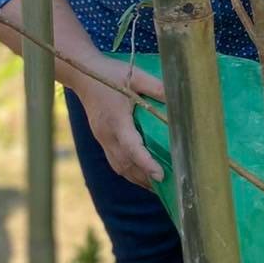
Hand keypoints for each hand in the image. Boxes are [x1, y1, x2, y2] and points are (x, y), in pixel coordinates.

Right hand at [75, 55, 166, 189]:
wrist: (83, 74)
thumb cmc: (111, 74)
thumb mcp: (136, 76)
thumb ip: (157, 88)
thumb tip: (180, 100)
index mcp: (116, 120)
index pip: (131, 147)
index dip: (146, 163)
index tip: (161, 175)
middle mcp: (107, 134)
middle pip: (126, 165)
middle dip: (146, 179)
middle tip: (169, 188)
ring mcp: (102, 139)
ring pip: (120, 167)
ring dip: (138, 179)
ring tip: (159, 188)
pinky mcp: (102, 139)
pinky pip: (115, 162)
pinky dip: (130, 172)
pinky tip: (143, 175)